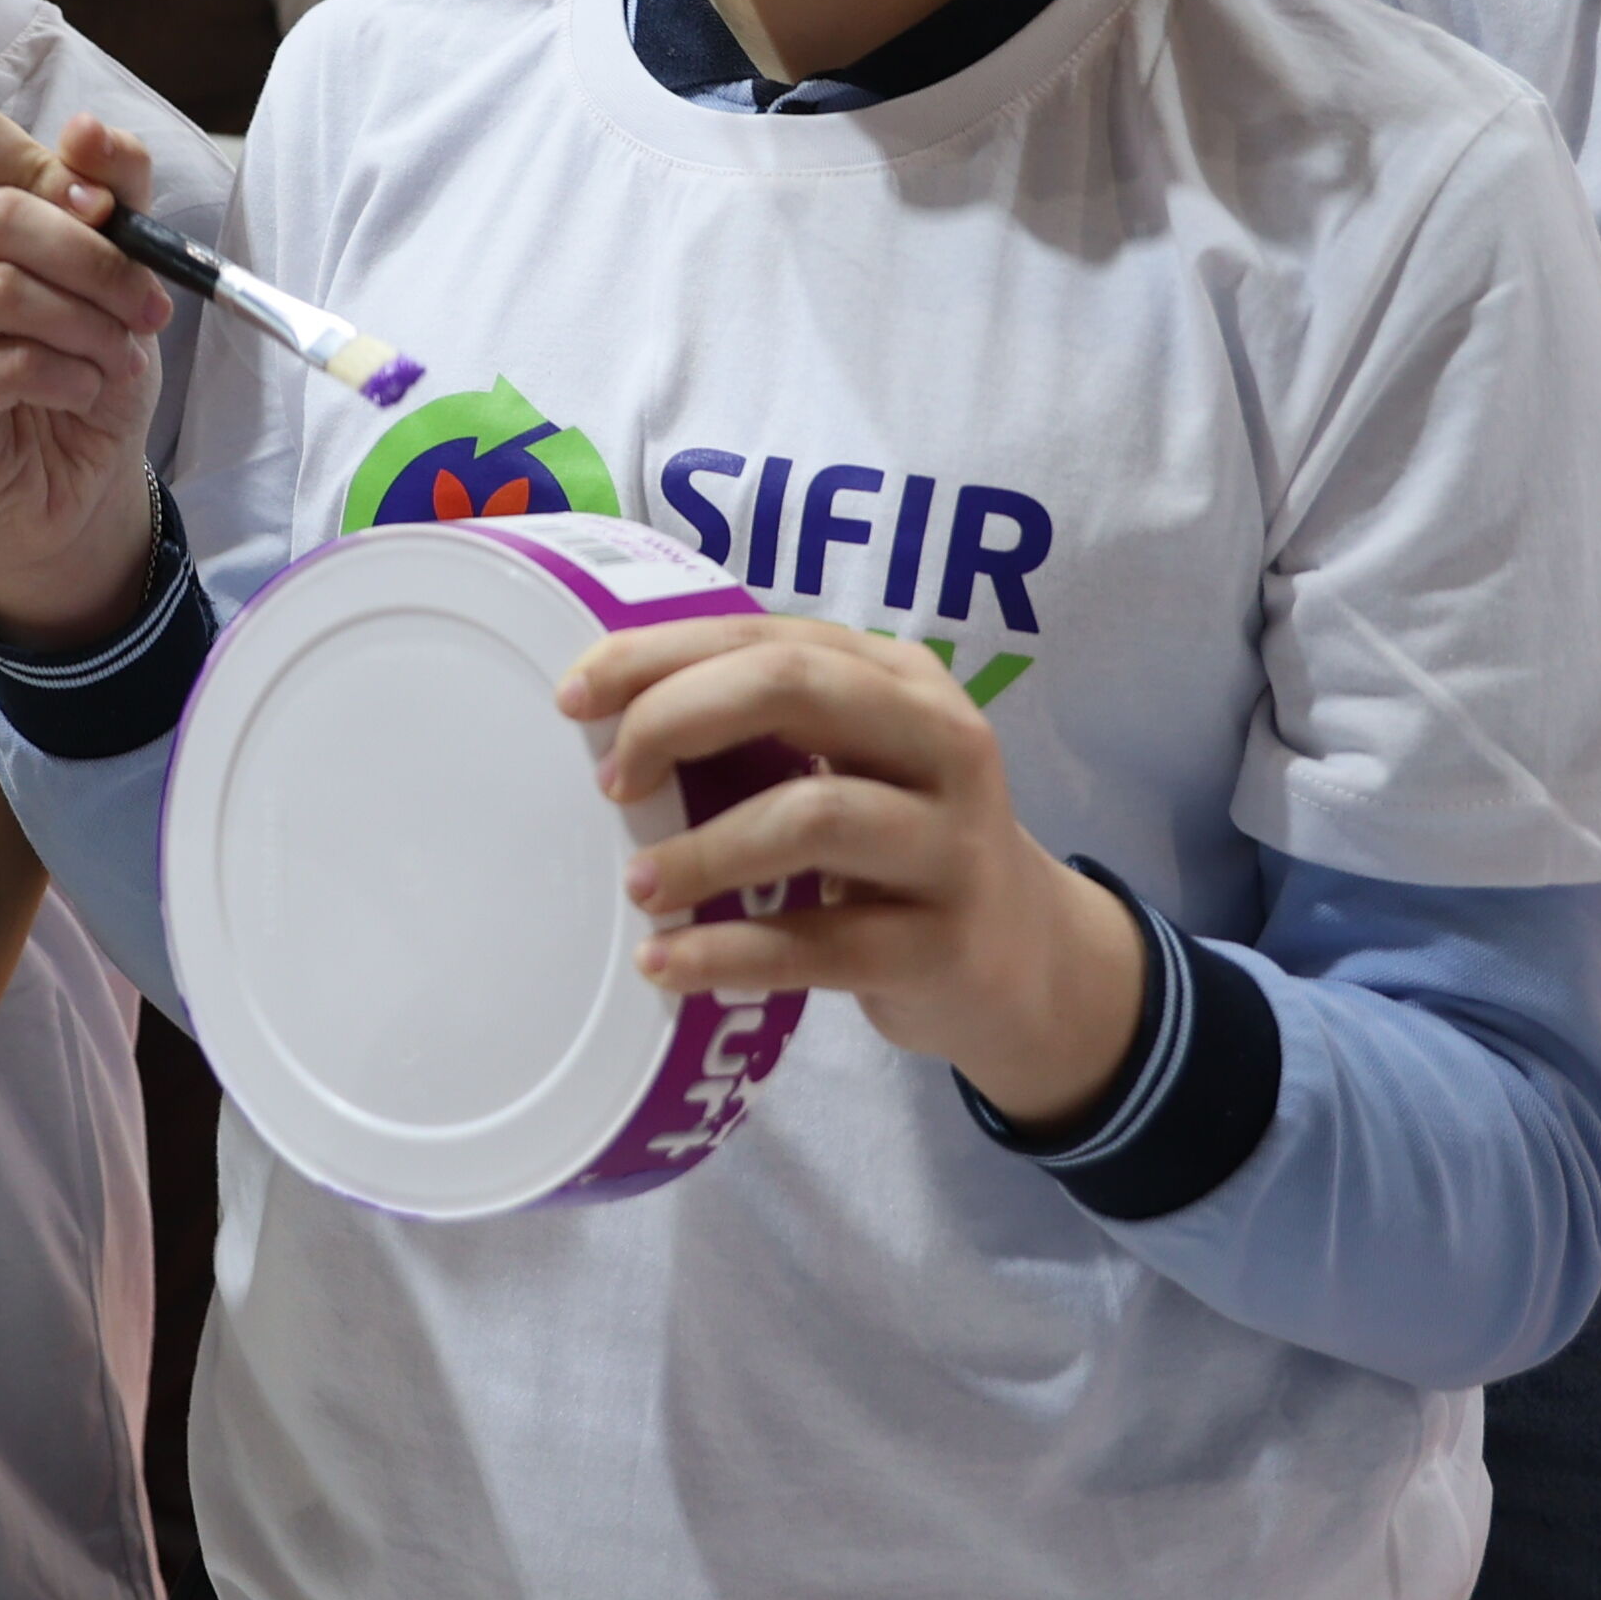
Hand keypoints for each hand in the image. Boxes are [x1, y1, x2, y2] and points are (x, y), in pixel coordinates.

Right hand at [0, 103, 171, 643]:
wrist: (76, 477)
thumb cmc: (85, 362)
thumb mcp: (121, 268)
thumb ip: (112, 192)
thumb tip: (87, 128)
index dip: (47, 165)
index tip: (106, 211)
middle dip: (96, 261)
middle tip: (147, 309)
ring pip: (1, 289)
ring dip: (86, 327)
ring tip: (115, 360)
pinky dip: (63, 377)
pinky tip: (79, 392)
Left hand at [571, 612, 1146, 1125]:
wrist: (1025, 959)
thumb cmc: (903, 842)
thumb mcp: (860, 759)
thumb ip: (768, 724)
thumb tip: (608, 712)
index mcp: (904, 681)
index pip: (767, 637)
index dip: (659, 658)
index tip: (574, 698)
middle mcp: (942, 743)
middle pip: (793, 689)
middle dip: (678, 720)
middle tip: (613, 782)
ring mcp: (951, 846)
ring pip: (813, 816)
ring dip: (704, 849)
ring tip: (639, 884)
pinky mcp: (943, 945)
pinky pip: (820, 944)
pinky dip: (727, 952)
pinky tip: (664, 961)